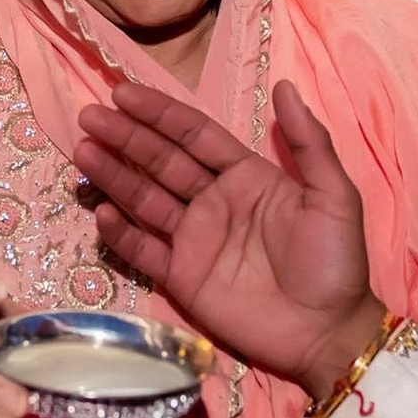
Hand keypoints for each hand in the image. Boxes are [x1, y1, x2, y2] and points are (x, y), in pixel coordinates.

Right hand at [76, 80, 387, 393]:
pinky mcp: (183, 277)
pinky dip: (121, 232)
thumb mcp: (334, 196)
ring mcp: (195, 240)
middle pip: (162, 161)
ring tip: (82, 152)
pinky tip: (100, 211)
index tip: (123, 93)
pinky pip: (144, 250)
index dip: (160, 113)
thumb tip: (284, 85)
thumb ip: (310, 143)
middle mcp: (214, 202)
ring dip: (114, 176)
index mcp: (246, 177)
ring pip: (145, 199)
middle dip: (126, 138)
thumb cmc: (335, 261)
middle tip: (89, 116)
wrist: (327, 331)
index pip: (194, 135)